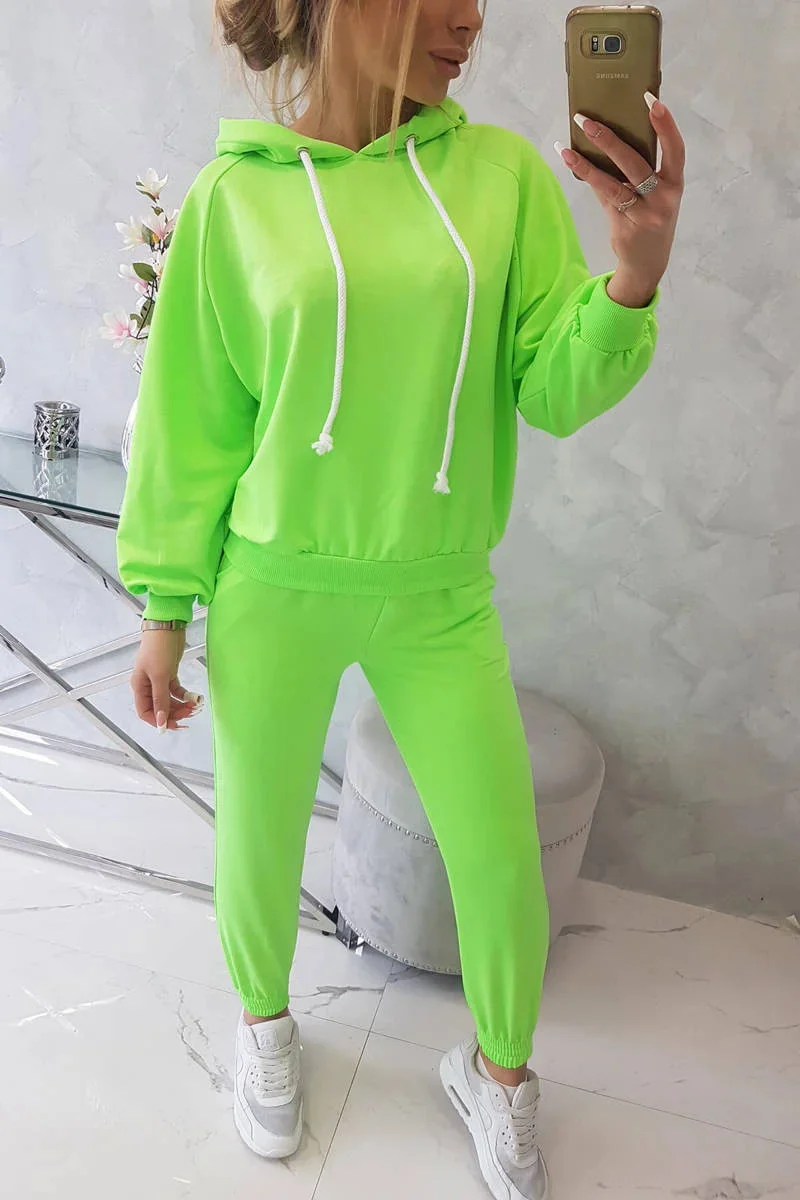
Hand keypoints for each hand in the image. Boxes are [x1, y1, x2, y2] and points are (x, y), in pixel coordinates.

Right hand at [130, 628, 202, 732]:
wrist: (167, 626)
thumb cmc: (158, 648)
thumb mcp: (159, 676)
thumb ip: (160, 700)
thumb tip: (160, 723)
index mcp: (139, 687)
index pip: (146, 713)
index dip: (159, 721)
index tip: (175, 725)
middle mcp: (147, 685)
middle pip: (160, 708)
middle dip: (175, 713)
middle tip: (190, 713)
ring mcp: (159, 680)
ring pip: (170, 700)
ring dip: (182, 705)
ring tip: (195, 704)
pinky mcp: (170, 674)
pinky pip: (177, 691)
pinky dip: (185, 695)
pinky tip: (195, 696)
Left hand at [557, 94, 684, 307]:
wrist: (648, 264)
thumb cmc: (652, 220)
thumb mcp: (658, 195)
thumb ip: (643, 170)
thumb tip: (613, 135)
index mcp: (675, 184)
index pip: (675, 150)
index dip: (666, 125)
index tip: (651, 101)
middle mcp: (663, 198)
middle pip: (635, 163)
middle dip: (611, 139)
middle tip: (588, 120)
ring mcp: (644, 214)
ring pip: (613, 181)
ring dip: (589, 159)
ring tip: (571, 141)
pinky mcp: (624, 225)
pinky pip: (603, 195)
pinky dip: (586, 175)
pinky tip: (570, 159)